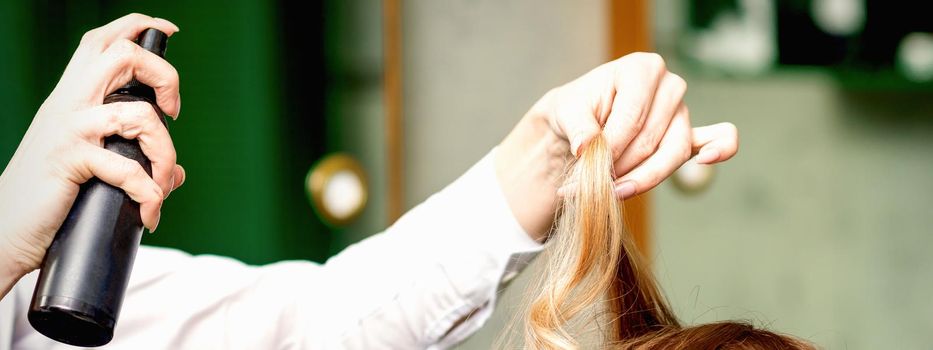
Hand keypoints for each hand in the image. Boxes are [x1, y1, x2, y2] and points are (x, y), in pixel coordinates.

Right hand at [0, 13, 182, 281]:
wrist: (6, 229)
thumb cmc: (49, 196)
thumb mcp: (90, 167)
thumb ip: (133, 160)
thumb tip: (175, 173)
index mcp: (73, 96)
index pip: (103, 43)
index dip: (139, 27)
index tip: (169, 32)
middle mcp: (70, 103)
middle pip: (124, 56)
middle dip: (165, 76)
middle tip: (173, 112)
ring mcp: (69, 129)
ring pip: (139, 115)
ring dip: (165, 153)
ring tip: (161, 184)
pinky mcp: (69, 159)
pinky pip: (127, 167)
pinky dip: (148, 191)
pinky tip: (148, 209)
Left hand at [496, 52, 737, 238]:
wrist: (578, 121)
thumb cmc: (575, 110)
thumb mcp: (565, 111)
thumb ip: (578, 128)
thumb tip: (587, 148)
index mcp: (642, 68)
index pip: (632, 118)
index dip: (610, 148)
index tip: (585, 166)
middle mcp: (669, 86)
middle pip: (651, 140)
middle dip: (619, 168)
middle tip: (590, 183)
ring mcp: (682, 111)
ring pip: (672, 154)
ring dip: (642, 178)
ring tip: (613, 191)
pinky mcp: (688, 136)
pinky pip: (718, 139)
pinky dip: (719, 149)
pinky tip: (706, 159)